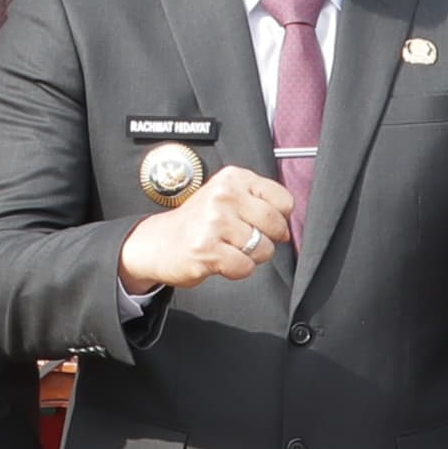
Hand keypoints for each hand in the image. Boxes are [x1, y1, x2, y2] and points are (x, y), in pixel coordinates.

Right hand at [116, 165, 297, 291]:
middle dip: (268, 239)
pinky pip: (245, 267)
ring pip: (263, 248)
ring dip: (252, 256)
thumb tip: (289, 222)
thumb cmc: (197, 222)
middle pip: (275, 224)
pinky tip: (222, 260)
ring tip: (231, 249)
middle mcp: (224, 196)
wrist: (158, 242)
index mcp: (233, 179)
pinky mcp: (207, 249)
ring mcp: (215, 222)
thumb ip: (256, 200)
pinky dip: (238, 270)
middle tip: (249, 240)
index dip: (280, 218)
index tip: (267, 224)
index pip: (282, 199)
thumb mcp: (226, 196)